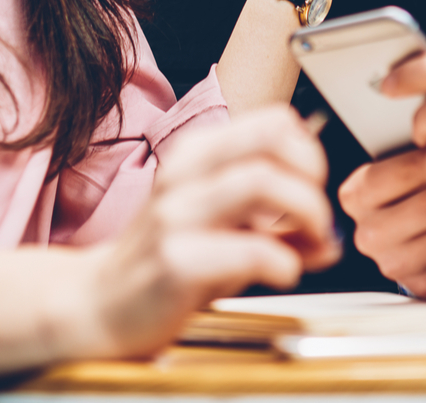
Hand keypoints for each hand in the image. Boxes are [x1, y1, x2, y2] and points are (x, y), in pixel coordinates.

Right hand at [76, 107, 340, 357]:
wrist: (96, 305)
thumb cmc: (162, 263)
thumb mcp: (220, 231)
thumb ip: (275, 228)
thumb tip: (329, 238)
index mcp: (196, 156)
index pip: (273, 121)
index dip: (309, 153)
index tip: (314, 189)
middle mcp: (184, 174)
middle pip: (271, 143)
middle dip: (312, 180)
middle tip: (317, 220)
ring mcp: (176, 216)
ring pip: (262, 182)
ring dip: (305, 213)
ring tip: (310, 244)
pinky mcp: (176, 262)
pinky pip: (250, 250)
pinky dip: (283, 262)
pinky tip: (281, 274)